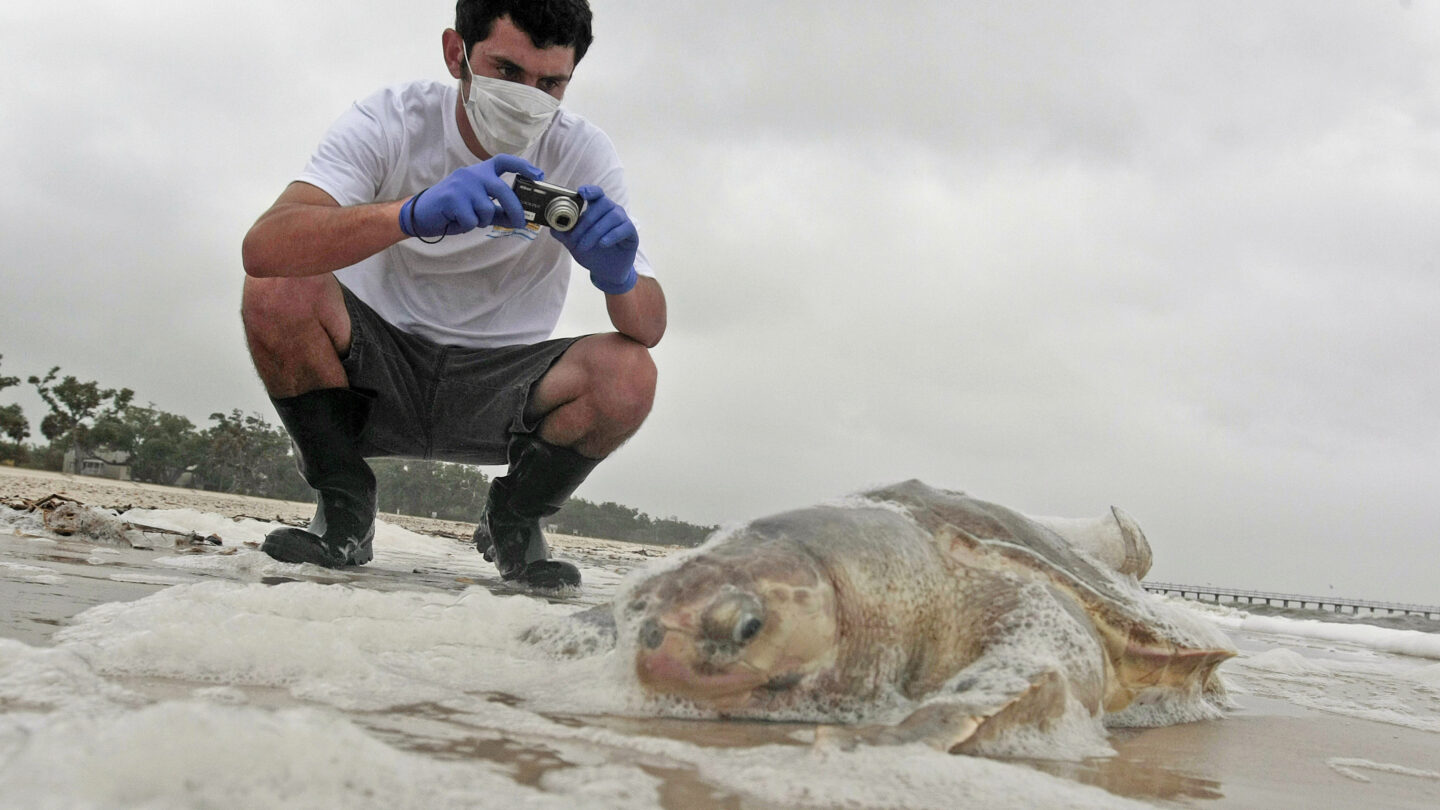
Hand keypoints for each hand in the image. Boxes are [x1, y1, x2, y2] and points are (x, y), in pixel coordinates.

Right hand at [399, 155, 541, 237]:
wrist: (422, 214)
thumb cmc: (453, 210)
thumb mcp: (478, 208)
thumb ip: (499, 211)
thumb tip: (522, 219)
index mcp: (479, 172)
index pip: (504, 161)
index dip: (523, 166)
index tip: (538, 175)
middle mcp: (472, 174)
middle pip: (503, 190)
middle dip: (515, 209)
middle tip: (521, 222)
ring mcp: (462, 184)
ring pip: (487, 209)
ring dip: (482, 220)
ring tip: (468, 218)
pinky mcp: (452, 198)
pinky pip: (473, 219)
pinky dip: (468, 225)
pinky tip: (456, 219)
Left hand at [552, 185, 638, 293]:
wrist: (606, 271)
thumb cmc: (591, 252)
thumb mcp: (574, 243)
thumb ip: (563, 233)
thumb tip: (552, 226)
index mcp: (598, 209)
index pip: (596, 193)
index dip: (590, 190)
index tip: (581, 193)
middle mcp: (612, 210)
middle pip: (602, 205)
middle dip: (586, 222)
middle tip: (575, 239)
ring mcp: (623, 220)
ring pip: (612, 217)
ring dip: (596, 232)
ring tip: (585, 246)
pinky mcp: (631, 232)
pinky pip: (624, 228)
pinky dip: (612, 235)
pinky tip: (603, 244)